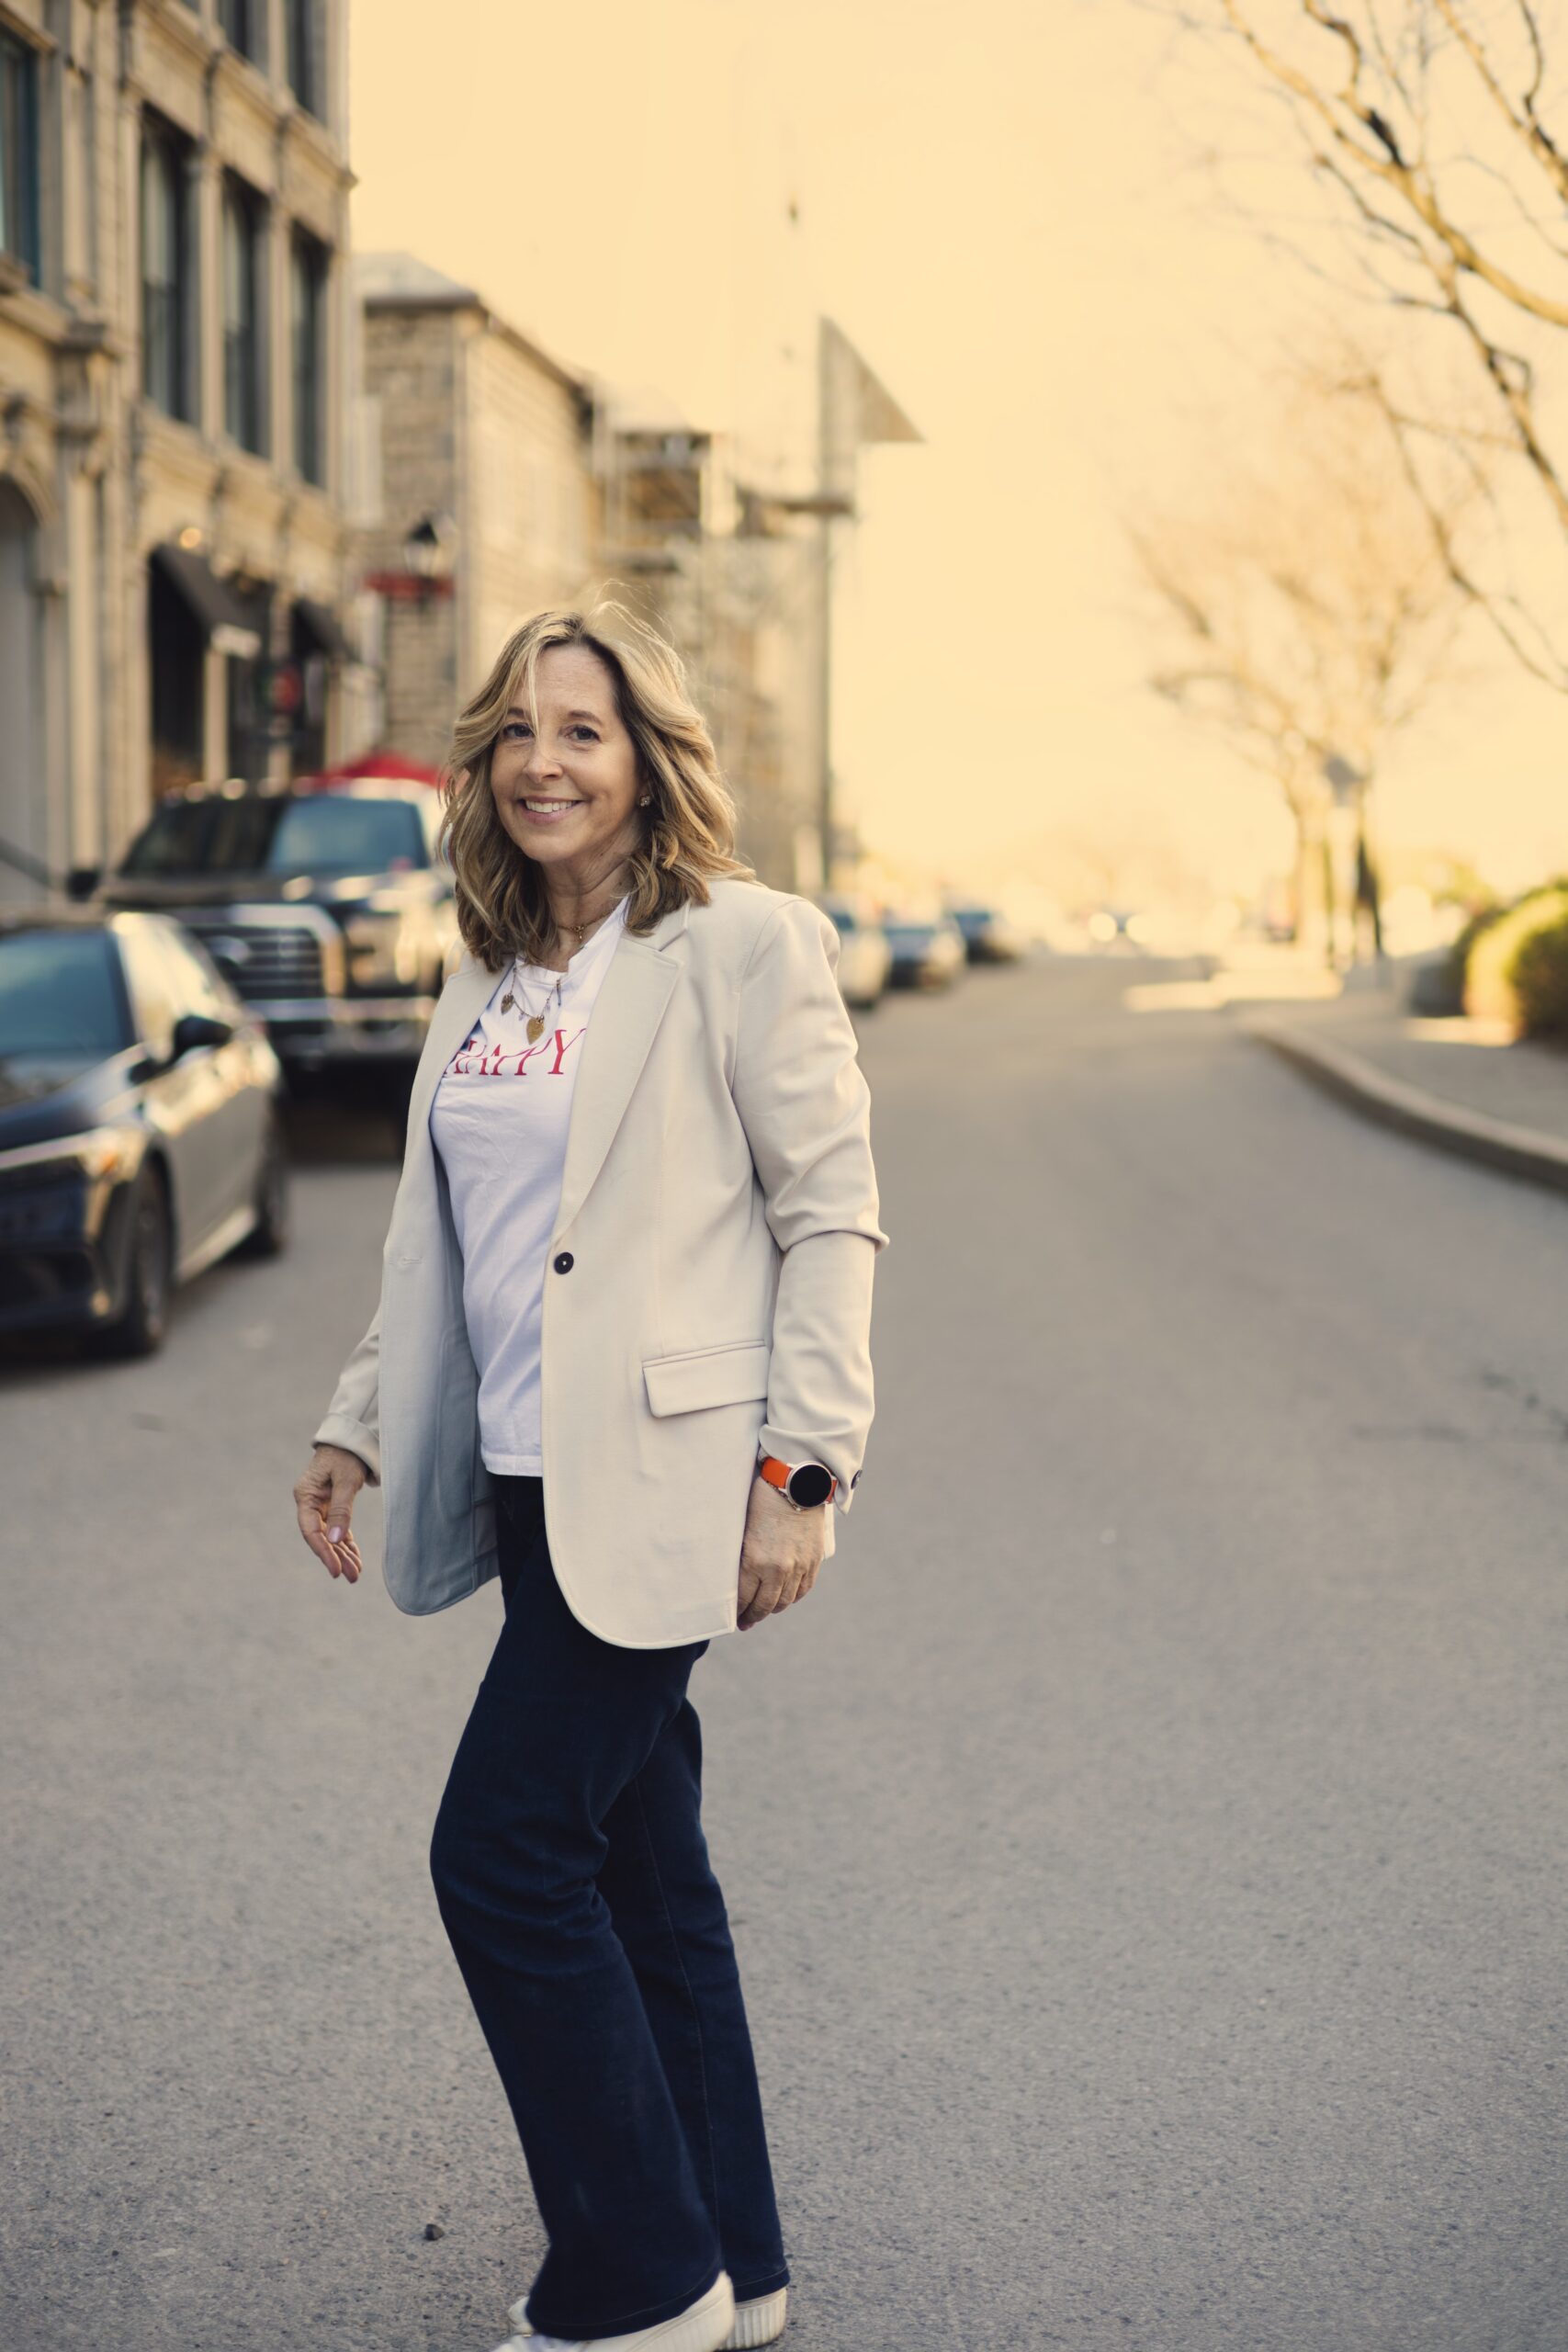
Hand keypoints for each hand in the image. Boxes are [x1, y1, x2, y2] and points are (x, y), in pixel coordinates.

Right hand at [295, 1444, 368, 1583]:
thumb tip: (336, 1540)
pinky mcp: (331, 1506)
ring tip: (355, 1573)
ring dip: (342, 1554)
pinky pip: (338, 1529)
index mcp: (305, 1495)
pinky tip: (354, 1559)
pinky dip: (347, 1544)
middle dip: (336, 1558)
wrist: (351, 1438)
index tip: (336, 1570)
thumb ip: (341, 1509)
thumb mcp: (345, 1481)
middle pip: (321, 1537)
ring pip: (331, 1536)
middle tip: (352, 1577)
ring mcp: (320, 1505)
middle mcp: (309, 1503)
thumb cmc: (346, 1455)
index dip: (323, 1552)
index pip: (311, 1531)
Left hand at [736, 1474, 827, 1631]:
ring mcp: (799, 1566)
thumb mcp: (743, 1530)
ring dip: (773, 1608)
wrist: (796, 1483)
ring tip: (764, 1610)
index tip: (734, 1618)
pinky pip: (803, 1589)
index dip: (738, 1612)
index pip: (744, 1598)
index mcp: (755, 1561)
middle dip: (753, 1616)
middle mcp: (778, 1569)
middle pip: (765, 1606)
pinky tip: (784, 1598)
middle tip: (746, 1622)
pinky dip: (793, 1597)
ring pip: (785, 1601)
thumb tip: (737, 1579)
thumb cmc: (762, 1500)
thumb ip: (742, 1557)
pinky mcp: (814, 1560)